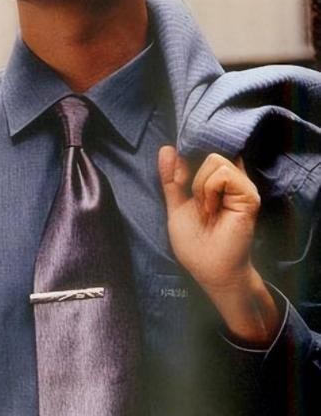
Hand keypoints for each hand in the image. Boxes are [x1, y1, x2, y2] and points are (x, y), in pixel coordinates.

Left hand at [158, 146, 279, 344]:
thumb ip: (171, 178)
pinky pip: (224, 174)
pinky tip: (214, 210)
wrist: (209, 267)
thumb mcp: (176, 205)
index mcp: (217, 182)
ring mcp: (242, 187)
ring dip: (202, 186)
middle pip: (208, 154)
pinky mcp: (249, 195)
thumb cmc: (194, 242)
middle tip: (198, 205)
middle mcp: (232, 181)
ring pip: (215, 160)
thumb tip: (166, 148)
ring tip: (207, 210)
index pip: (204, 151)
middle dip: (194, 178)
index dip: (190, 155)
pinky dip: (211, 190)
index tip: (179, 178)